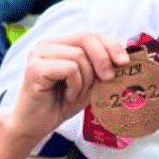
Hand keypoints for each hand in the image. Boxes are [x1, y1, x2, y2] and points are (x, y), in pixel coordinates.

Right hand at [5, 31, 131, 142]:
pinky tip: (68, 96)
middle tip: (108, 79)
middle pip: (86, 38)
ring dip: (86, 80)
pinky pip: (69, 69)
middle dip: (103, 59)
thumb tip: (124, 57)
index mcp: (60, 43)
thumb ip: (101, 66)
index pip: (91, 33)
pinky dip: (75, 85)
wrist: (37, 125)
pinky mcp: (35, 68)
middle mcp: (47, 44)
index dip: (111, 45)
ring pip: (79, 56)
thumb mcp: (89, 81)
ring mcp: (38, 54)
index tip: (124, 62)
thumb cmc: (62, 102)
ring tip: (76, 94)